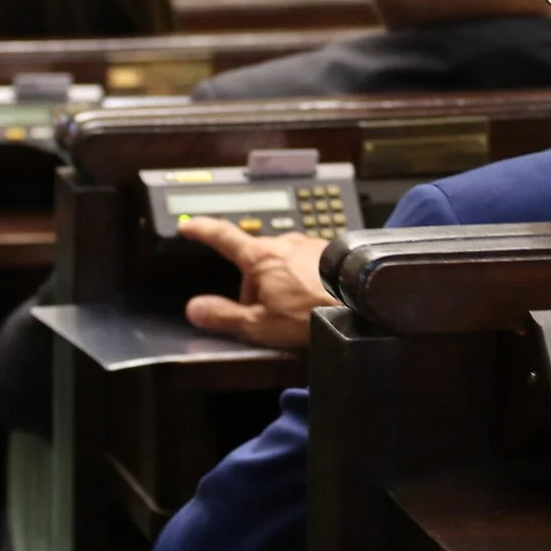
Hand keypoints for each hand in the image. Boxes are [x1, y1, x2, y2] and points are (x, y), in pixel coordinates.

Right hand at [179, 215, 333, 351]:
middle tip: (264, 315)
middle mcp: (285, 243)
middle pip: (255, 260)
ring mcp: (309, 245)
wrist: (362, 303)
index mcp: (261, 257)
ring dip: (280, 283)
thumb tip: (194, 309)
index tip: (188, 225)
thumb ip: (225, 316)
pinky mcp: (330, 252)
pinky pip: (306, 264)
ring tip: (296, 311)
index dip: (202, 230)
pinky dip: (303, 280)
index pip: (223, 237)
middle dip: (254, 285)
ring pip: (282, 262)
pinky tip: (314, 301)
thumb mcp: (260, 324)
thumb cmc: (312, 313)